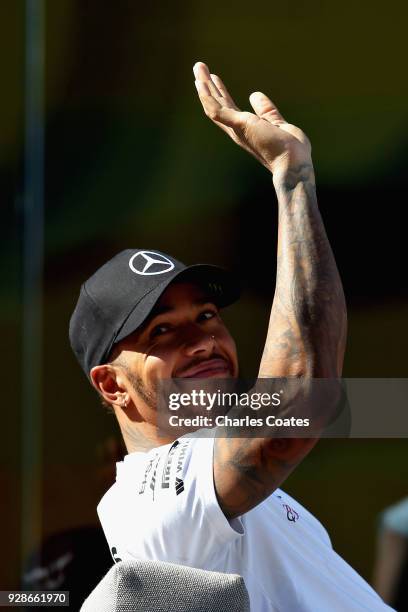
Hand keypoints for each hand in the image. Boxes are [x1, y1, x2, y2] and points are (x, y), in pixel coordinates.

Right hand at [193, 62, 311, 174]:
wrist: (293, 163)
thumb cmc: (290, 150)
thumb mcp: (278, 123)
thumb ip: (266, 110)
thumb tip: (255, 95)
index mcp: (246, 130)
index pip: (229, 109)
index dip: (221, 92)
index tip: (215, 78)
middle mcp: (237, 130)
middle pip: (217, 105)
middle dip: (208, 86)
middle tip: (199, 68)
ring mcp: (236, 129)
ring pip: (213, 105)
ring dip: (204, 86)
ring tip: (198, 67)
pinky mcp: (239, 126)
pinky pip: (217, 110)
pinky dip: (207, 96)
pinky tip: (201, 83)